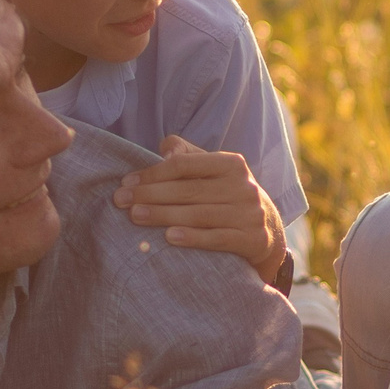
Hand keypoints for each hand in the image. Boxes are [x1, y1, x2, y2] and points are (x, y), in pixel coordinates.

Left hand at [113, 136, 287, 282]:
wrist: (268, 232)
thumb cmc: (227, 198)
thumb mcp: (213, 172)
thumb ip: (187, 156)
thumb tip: (165, 148)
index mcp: (232, 164)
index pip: (186, 165)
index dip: (153, 173)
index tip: (126, 183)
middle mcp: (244, 186)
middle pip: (189, 190)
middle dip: (151, 195)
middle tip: (121, 202)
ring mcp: (251, 214)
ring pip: (200, 214)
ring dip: (164, 215)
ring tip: (135, 217)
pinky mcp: (254, 240)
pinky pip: (219, 239)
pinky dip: (194, 238)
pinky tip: (170, 238)